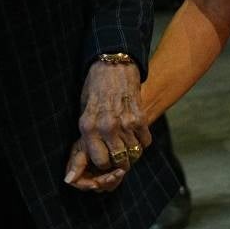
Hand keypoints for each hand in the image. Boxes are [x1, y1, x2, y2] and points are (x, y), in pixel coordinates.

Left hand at [63, 61, 150, 191]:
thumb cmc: (95, 88)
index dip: (105, 163)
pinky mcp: (139, 117)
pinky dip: (143, 141)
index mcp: (88, 127)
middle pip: (119, 161)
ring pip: (134, 153)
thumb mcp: (84, 110)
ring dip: (133, 152)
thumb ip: (88, 134)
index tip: (107, 159)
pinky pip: (145, 141)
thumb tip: (90, 156)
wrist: (113, 65)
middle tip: (121, 156)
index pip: (100, 161)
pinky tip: (137, 133)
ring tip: (129, 145)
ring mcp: (125, 123)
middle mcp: (106, 127)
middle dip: (121, 162)